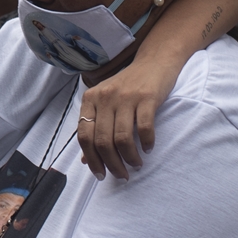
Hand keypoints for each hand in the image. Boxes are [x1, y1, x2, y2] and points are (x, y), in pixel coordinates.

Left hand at [77, 54, 175, 180]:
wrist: (154, 62)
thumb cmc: (127, 86)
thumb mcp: (105, 103)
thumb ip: (94, 128)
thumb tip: (85, 159)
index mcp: (90, 100)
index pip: (84, 136)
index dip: (91, 159)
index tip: (100, 175)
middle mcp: (104, 97)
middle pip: (102, 141)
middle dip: (112, 164)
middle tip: (122, 175)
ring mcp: (125, 97)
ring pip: (122, 138)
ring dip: (130, 158)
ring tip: (135, 165)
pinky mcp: (146, 97)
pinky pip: (144, 128)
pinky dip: (146, 143)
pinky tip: (148, 148)